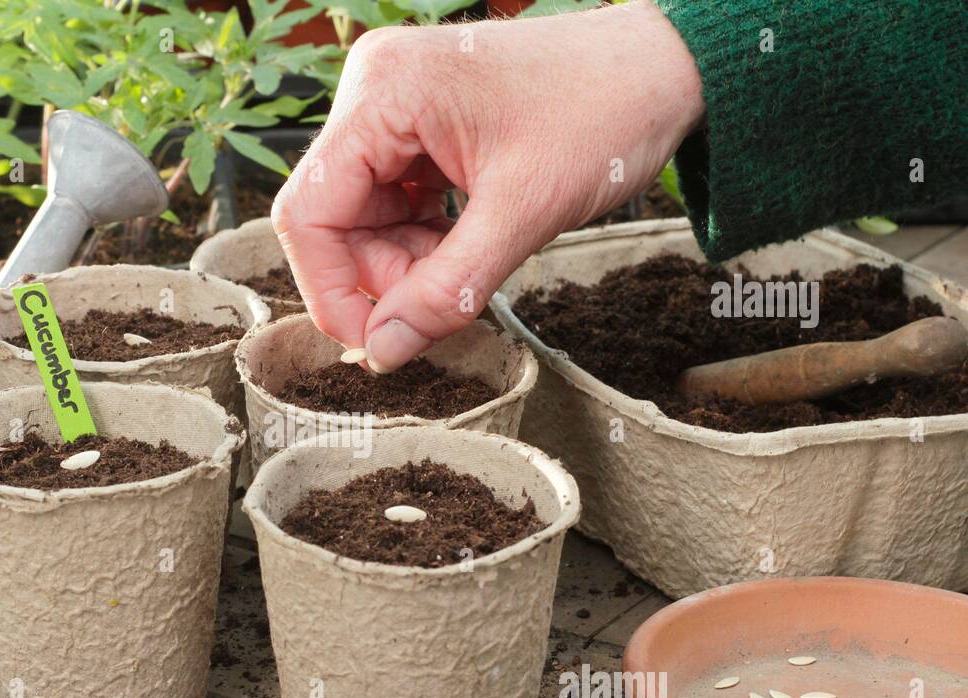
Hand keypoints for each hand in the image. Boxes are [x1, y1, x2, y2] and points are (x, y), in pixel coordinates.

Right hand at [271, 0, 704, 371]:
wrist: (666, 68)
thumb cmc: (606, 112)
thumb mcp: (523, 213)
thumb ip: (447, 289)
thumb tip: (383, 352)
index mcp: (384, 93)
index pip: (308, 211)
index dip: (331, 289)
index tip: (376, 342)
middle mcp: (375, 92)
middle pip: (334, 219)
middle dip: (382, 276)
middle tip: (442, 301)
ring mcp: (395, 108)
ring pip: (363, 219)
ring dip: (406, 263)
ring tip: (469, 263)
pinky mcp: (419, 128)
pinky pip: (394, 204)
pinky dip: (423, 242)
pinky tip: (468, 242)